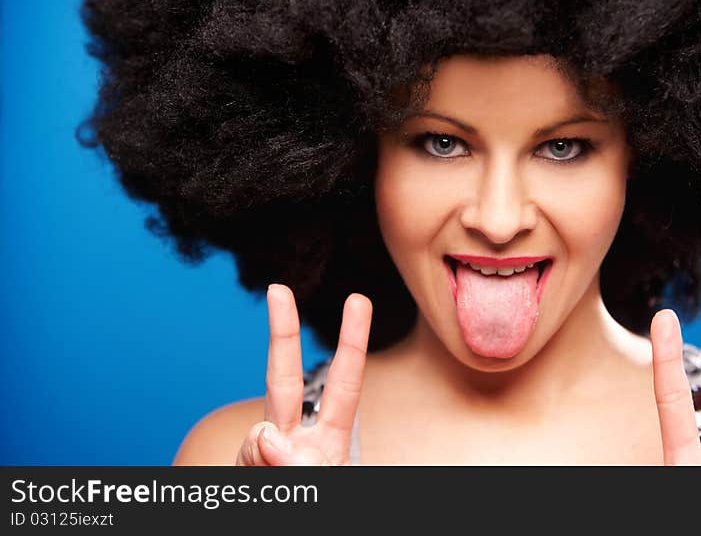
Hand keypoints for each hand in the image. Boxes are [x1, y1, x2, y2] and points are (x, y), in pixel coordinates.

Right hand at [236, 284, 372, 465]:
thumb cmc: (315, 518)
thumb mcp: (323, 482)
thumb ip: (302, 463)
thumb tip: (267, 435)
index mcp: (329, 440)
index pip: (343, 384)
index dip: (352, 342)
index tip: (358, 299)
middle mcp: (293, 443)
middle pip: (282, 380)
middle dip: (282, 333)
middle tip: (278, 288)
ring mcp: (263, 459)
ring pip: (258, 438)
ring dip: (268, 459)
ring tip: (295, 476)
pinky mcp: (241, 473)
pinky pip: (250, 465)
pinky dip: (261, 472)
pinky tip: (268, 479)